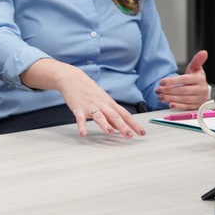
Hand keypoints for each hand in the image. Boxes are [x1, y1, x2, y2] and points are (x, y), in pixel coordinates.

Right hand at [25, 59, 144, 137]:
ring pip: (99, 116)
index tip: (142, 132)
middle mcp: (102, 105)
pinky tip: (83, 134)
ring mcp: (90, 107)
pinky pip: (80, 119)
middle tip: (130, 135)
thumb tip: (117, 126)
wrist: (72, 78)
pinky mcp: (78, 108)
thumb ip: (110, 114)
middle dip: (123, 126)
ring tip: (110, 132)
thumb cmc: (88, 89)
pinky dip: (82, 127)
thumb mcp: (102, 100)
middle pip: (115, 116)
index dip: (134, 124)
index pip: (125, 115)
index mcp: (109, 103)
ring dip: (105, 124)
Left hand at [156, 50, 209, 109]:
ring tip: (160, 96)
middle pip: (183, 90)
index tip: (161, 82)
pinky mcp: (197, 106)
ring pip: (184, 99)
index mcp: (200, 79)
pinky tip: (170, 104)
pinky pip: (187, 107)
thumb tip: (203, 52)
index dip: (172, 81)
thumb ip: (197, 61)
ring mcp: (200, 98)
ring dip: (170, 98)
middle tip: (157, 90)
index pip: (184, 79)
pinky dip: (178, 106)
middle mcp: (201, 89)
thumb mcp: (195, 68)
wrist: (202, 89)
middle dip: (168, 90)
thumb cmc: (196, 78)